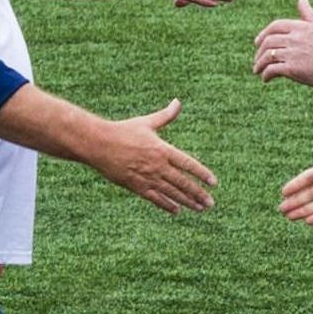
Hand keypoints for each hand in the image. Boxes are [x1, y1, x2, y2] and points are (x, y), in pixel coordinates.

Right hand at [92, 99, 217, 213]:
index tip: (214, 183)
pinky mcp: (136, 186)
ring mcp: (147, 177)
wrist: (98, 144)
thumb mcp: (146, 122)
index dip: (202, 174)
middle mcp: (157, 165)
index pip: (188, 164)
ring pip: (172, 193)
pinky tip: (177, 211)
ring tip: (199, 209)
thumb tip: (178, 102)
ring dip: (187, 202)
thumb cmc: (123, 131)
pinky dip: (167, 205)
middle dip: (198, 194)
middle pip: (183, 183)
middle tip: (210, 203)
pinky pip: (155, 199)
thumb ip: (165, 116)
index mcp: (163, 149)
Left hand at [254, 0, 312, 88]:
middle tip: (257, 59)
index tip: (258, 42)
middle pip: (268, 41)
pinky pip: (271, 70)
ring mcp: (292, 53)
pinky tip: (266, 79)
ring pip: (267, 56)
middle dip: (259, 50)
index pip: (275, 26)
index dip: (264, 34)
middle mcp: (294, 38)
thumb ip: (308, 14)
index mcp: (301, 27)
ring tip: (257, 71)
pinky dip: (265, 74)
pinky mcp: (292, 69)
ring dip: (259, 64)